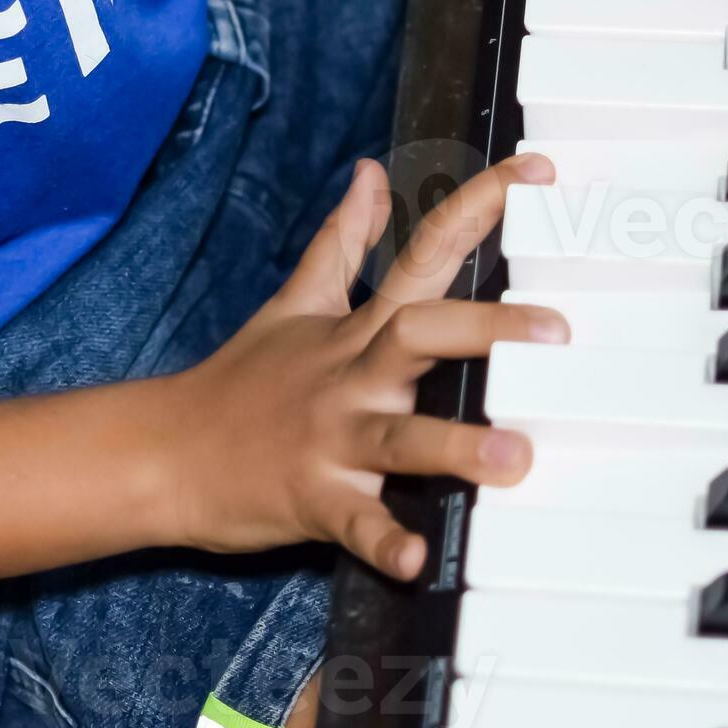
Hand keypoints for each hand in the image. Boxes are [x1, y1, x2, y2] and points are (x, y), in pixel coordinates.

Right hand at [165, 152, 566, 579]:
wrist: (168, 451)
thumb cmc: (243, 379)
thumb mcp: (294, 302)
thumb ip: (342, 240)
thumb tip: (371, 172)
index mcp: (354, 328)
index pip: (422, 252)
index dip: (479, 206)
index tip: (536, 170)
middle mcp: (348, 375)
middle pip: (417, 336)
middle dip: (485, 329)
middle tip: (558, 329)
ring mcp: (331, 438)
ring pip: (398, 437)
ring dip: (454, 447)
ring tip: (514, 458)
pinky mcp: (314, 499)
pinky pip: (355, 522)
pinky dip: (383, 540)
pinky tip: (415, 557)